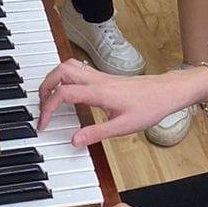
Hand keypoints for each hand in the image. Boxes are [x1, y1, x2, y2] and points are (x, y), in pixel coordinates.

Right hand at [37, 57, 199, 144]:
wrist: (166, 92)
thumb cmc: (149, 107)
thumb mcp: (123, 127)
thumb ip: (96, 133)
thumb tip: (74, 140)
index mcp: (99, 92)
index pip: (63, 93)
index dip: (48, 108)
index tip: (43, 124)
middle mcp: (97, 80)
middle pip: (61, 71)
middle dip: (45, 86)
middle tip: (40, 107)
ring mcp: (100, 76)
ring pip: (69, 66)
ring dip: (54, 79)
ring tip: (49, 99)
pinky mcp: (104, 77)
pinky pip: (78, 70)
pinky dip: (65, 78)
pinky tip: (68, 94)